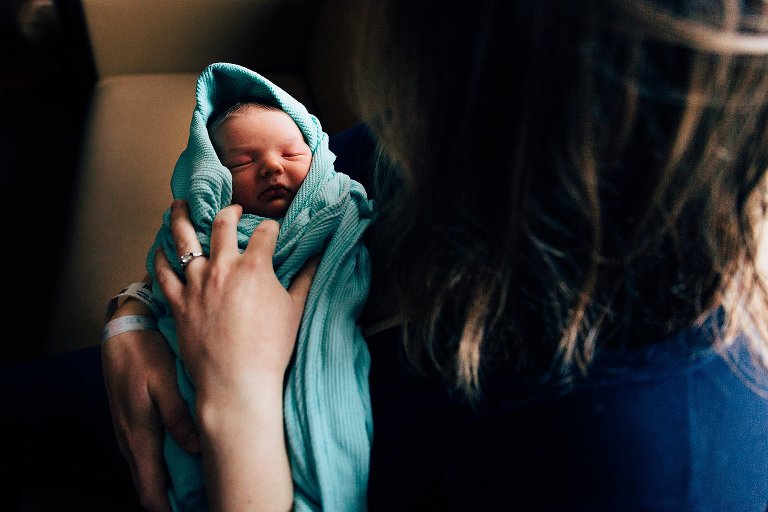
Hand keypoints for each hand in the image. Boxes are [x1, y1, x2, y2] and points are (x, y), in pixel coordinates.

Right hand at [102, 304, 199, 511]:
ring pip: (148, 471)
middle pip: (149, 488)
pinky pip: (147, 455)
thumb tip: (195, 449)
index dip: (170, 509)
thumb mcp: (164, 382)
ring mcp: (128, 433)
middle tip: (203, 501)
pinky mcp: (131, 423)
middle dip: (173, 500)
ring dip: (168, 483)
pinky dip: (163, 465)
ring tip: (198, 487)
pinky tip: (184, 459)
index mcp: (139, 437)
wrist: (122, 331)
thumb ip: (178, 416)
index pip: (151, 492)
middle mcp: (130, 441)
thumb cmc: (145, 353)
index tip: (198, 510)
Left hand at [153, 199, 316, 510]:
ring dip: (180, 219)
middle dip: (228, 211)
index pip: (264, 233)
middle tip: (231, 209)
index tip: (273, 229)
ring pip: (183, 240)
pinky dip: (161, 257)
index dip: (271, 227)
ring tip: (179, 205)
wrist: (237, 382)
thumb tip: (317, 257)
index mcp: (254, 267)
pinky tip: (160, 248)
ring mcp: (196, 284)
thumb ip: (305, 279)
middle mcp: (223, 268)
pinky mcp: (178, 303)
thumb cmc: (270, 349)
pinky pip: (163, 272)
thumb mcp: (295, 310)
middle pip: (221, 225)